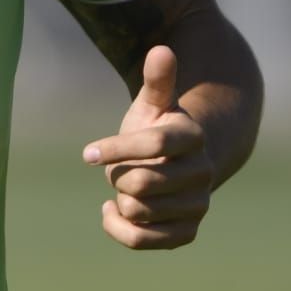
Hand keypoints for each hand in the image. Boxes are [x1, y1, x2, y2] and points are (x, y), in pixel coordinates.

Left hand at [82, 46, 212, 250]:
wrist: (177, 164)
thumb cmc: (156, 127)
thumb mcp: (153, 103)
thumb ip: (158, 80)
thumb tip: (161, 50)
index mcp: (193, 137)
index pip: (154, 143)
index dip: (116, 149)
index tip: (88, 154)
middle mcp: (202, 173)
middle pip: (139, 182)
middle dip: (117, 175)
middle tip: (118, 169)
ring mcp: (198, 205)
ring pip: (138, 210)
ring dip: (120, 199)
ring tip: (125, 187)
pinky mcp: (187, 232)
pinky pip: (143, 240)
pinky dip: (119, 228)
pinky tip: (113, 212)